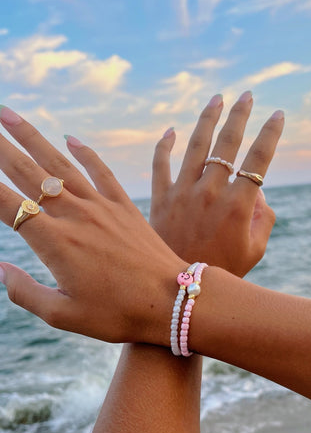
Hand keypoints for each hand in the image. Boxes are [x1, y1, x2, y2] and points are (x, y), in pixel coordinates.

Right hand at [0, 107, 184, 342]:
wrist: (172, 301)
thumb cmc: (118, 314)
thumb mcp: (64, 315)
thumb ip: (25, 292)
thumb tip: (1, 270)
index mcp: (55, 243)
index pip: (8, 206)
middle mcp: (75, 217)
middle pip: (29, 174)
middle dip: (2, 148)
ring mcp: (101, 207)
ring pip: (60, 165)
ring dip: (34, 137)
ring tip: (11, 116)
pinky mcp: (124, 206)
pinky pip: (101, 171)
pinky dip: (85, 153)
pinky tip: (71, 138)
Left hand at [150, 92, 283, 276]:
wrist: (179, 295)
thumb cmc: (223, 273)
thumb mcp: (256, 250)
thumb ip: (264, 217)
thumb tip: (257, 191)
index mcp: (238, 205)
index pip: (259, 159)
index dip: (271, 134)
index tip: (279, 115)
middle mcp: (210, 192)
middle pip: (227, 143)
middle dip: (240, 115)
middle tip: (247, 94)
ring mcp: (182, 193)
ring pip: (195, 146)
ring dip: (207, 119)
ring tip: (216, 98)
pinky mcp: (160, 200)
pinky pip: (160, 165)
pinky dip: (164, 145)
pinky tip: (171, 130)